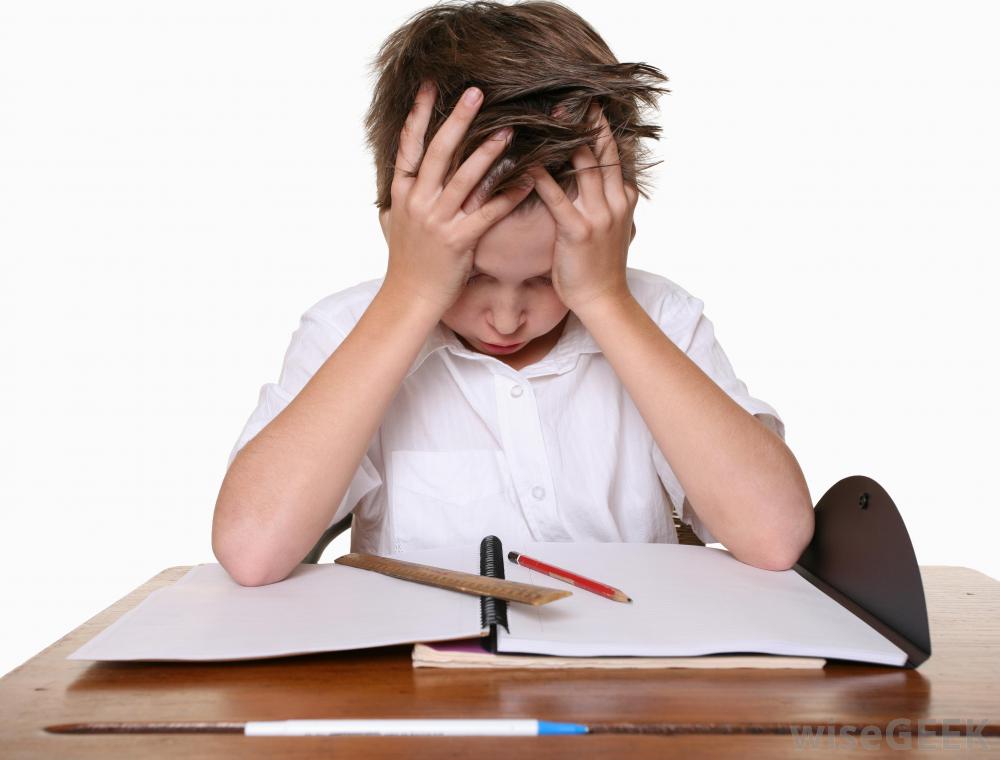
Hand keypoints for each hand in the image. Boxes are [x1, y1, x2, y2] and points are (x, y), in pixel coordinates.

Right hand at [382, 81, 535, 313]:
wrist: (409, 298)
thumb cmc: (407, 262)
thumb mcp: (393, 224)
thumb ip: (399, 198)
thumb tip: (399, 180)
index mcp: (402, 194)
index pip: (408, 146)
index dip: (418, 115)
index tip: (429, 86)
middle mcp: (418, 203)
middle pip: (438, 152)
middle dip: (457, 120)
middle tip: (476, 93)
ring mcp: (438, 222)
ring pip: (465, 179)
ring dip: (488, 152)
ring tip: (509, 130)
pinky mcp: (459, 241)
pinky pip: (488, 212)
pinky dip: (509, 195)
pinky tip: (527, 180)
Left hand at [526, 104, 638, 312]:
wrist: (603, 300)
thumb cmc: (598, 265)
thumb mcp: (609, 226)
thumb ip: (601, 199)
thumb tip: (587, 176)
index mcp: (623, 197)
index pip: (612, 152)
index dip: (600, 125)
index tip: (586, 100)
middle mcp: (615, 200)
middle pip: (601, 148)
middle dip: (587, 119)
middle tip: (569, 91)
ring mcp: (599, 215)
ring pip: (583, 164)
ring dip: (566, 136)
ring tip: (548, 112)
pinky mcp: (578, 230)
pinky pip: (556, 196)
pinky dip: (540, 175)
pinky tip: (526, 159)